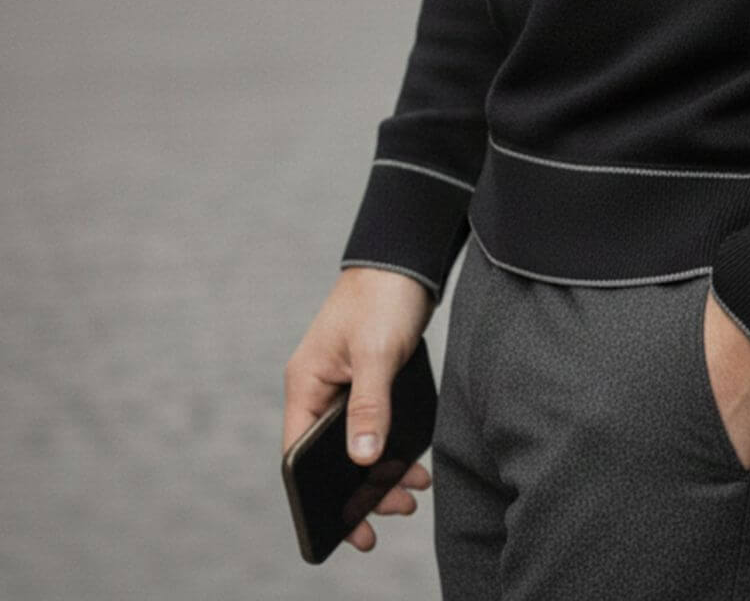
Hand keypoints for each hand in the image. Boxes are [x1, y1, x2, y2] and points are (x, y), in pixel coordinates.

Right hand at [283, 266, 436, 551]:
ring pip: (355, 446)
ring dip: (381, 473)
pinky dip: (392, 448)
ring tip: (411, 495)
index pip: (300, 456)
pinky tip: (415, 465)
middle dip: (360, 491)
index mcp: (306, 384)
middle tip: (395, 512)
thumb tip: (362, 460)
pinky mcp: (368, 381)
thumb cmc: (382, 296)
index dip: (320, 497)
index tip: (350, 527)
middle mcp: (319, 389)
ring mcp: (343, 386)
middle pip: (330, 458)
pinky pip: (374, 427)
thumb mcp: (375, 353)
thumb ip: (368, 406)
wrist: (405, 257)